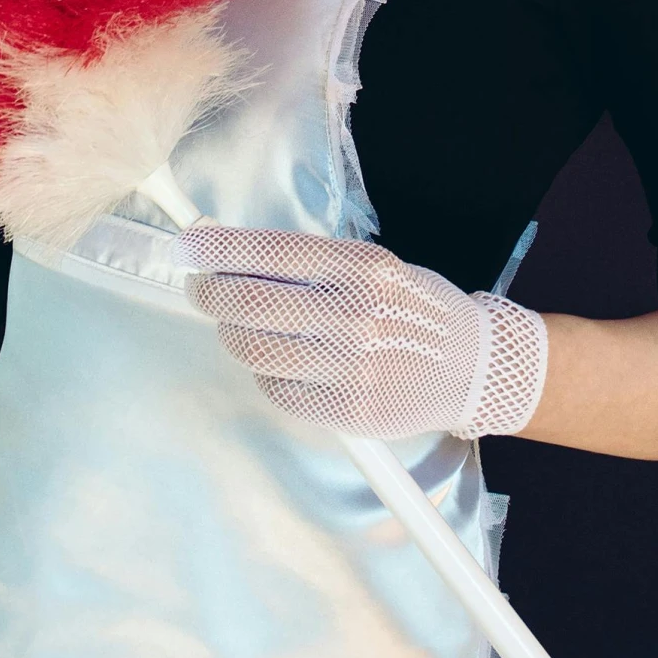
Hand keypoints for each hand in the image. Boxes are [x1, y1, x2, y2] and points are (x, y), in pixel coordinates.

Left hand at [180, 223, 547, 441]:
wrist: (471, 367)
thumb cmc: (413, 307)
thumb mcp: (374, 265)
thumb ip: (312, 263)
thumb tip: (234, 253)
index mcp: (360, 267)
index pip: (269, 253)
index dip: (217, 250)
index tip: (186, 248)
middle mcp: (353, 315)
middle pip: (248, 304)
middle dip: (210, 293)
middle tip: (201, 288)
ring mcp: (348, 366)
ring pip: (253, 349)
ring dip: (232, 334)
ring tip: (237, 324)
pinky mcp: (346, 410)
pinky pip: (277, 389)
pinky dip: (267, 372)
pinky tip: (280, 359)